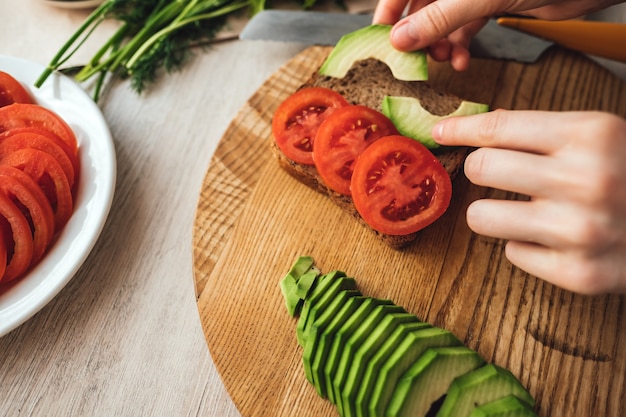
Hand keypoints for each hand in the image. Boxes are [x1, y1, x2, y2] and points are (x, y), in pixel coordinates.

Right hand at [373, 0, 622, 70]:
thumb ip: (438, 17)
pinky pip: (464, 27)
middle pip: (421, 5)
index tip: (382, 39)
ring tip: (442, 61)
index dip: (389, 12)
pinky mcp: (491, 2)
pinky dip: (460, 46)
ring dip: (438, 45)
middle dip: (416, 34)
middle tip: (413, 59)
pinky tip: (461, 61)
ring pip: (442, 20)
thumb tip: (399, 39)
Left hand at [433, 110, 625, 294]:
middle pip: (480, 168)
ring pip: (480, 217)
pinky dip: (528, 246)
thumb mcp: (600, 137)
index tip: (441, 130)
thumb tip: (474, 132)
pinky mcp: (579, 274)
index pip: (499, 128)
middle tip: (496, 174)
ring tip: (527, 211)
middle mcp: (586, 180)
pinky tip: (558, 240)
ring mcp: (581, 231)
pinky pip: (512, 254)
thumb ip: (541, 133)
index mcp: (592, 135)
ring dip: (495, 213)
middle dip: (481, 170)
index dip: (461, 128)